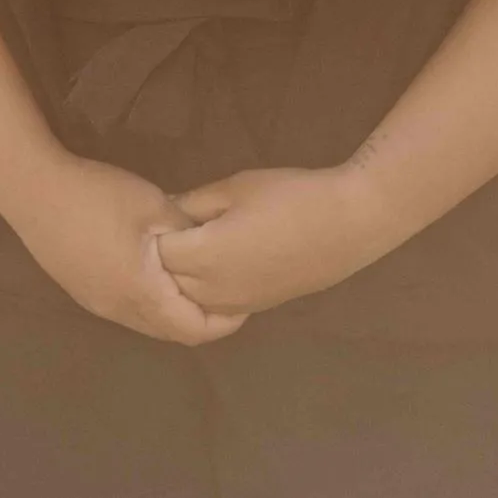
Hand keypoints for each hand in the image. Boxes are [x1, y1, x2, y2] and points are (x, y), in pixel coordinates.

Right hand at [4, 151, 252, 345]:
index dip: (223, 322)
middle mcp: (119, 310)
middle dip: (201, 317)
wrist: (33, 189)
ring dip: (172, 309)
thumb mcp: (154, 205)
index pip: (193, 329)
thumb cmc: (98, 196)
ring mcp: (96, 302)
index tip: (244, 300)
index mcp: (142, 294)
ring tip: (192, 280)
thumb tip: (210, 247)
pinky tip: (152, 270)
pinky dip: (150, 300)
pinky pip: (126, 308)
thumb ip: (186, 231)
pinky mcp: (82, 289)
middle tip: (223, 291)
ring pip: (147, 321)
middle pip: (170, 331)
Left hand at [156, 165, 385, 314]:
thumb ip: (194, 203)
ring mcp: (235, 305)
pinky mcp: (255, 308)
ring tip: (194, 242)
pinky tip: (216, 262)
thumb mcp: (234, 188)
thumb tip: (165, 210)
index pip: (156, 253)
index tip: (158, 210)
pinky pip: (214, 307)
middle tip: (173, 224)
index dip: (153, 231)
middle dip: (164, 255)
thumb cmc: (287, 197)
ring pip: (189, 299)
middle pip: (168, 280)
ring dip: (183, 276)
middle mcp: (213, 292)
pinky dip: (205, 289)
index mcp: (203, 258)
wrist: (344, 225)